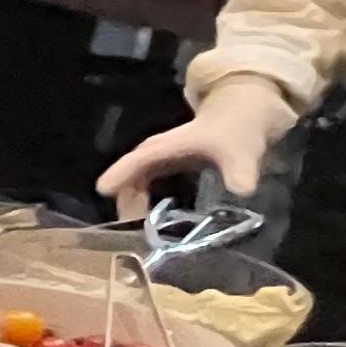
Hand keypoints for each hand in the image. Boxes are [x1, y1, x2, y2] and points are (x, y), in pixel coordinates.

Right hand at [96, 77, 295, 210]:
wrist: (240, 115)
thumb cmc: (235, 130)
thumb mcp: (242, 150)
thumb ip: (241, 170)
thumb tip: (242, 190)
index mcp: (168, 145)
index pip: (139, 159)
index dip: (121, 173)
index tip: (103, 189)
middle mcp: (156, 152)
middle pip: (130, 174)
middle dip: (124, 199)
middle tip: (128, 230)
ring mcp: (157, 159)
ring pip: (133, 181)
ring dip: (130, 203)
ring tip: (136, 231)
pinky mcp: (163, 167)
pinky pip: (142, 185)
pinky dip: (140, 202)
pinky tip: (147, 221)